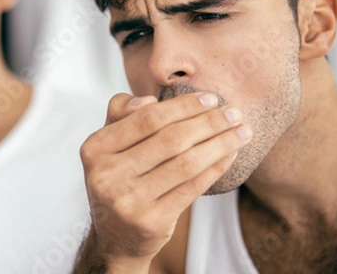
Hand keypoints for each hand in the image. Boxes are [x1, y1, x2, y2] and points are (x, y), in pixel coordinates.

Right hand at [77, 92, 250, 270]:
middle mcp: (106, 175)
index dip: (182, 106)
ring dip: (220, 144)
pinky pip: (192, 188)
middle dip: (209, 123)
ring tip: (242, 132)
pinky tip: (230, 155)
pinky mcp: (151, 222)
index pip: (146, 118)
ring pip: (186, 163)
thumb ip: (122, 114)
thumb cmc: (118, 179)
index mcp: (94, 148)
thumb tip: (149, 99)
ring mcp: (128, 201)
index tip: (211, 99)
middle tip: (235, 113)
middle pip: (170, 140)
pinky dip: (216, 168)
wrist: (115, 237)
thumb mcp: (108, 145)